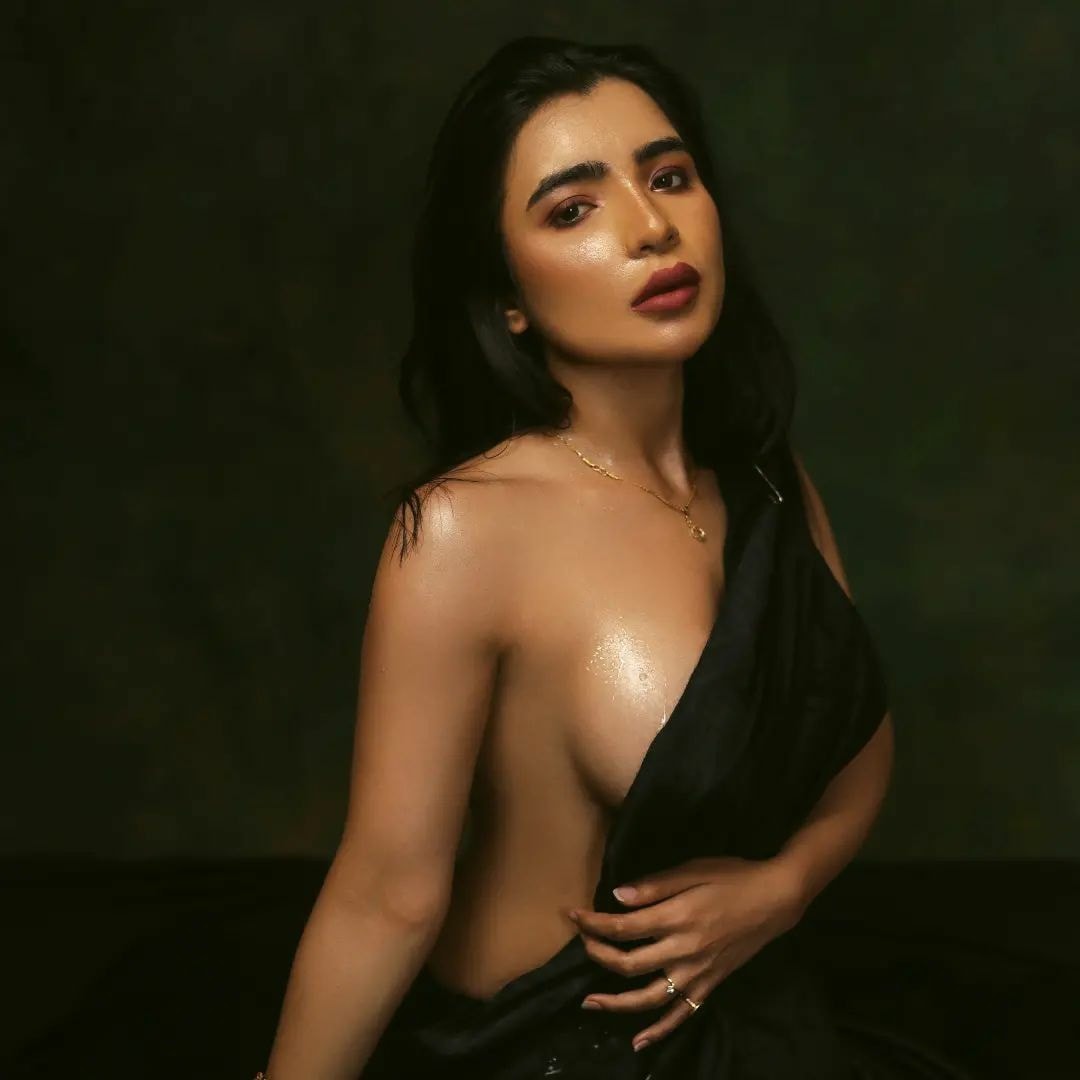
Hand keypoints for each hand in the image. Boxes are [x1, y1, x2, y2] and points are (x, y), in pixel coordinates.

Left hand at [568, 855, 804, 1052]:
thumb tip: (617, 897)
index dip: (593, 923)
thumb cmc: (732, 877)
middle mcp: (683, 950)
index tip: (572, 915)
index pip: (623, 927)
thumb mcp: (693, 870)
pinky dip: (659, 1031)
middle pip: (628, 964)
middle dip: (597, 955)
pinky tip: (638, 1042)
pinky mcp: (709, 986)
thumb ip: (654, 886)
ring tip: (590, 1003)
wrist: (774, 900)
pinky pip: (680, 1015)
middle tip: (581, 943)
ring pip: (648, 998)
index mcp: (677, 917)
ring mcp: (696, 974)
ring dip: (616, 1003)